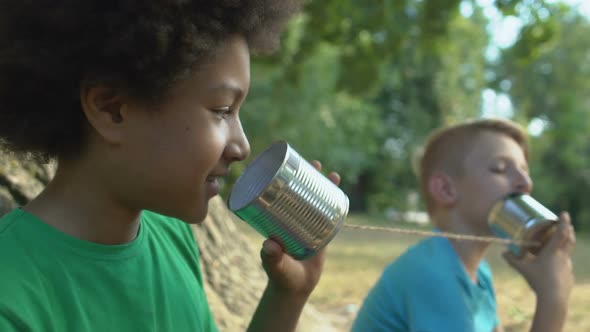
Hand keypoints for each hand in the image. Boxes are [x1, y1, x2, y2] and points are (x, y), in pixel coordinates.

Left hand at [259, 160, 340, 297]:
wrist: (296, 288)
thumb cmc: (280, 275)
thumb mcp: (275, 265)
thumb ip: (272, 257)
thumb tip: (270, 245)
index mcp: (277, 219)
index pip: (278, 193)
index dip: (284, 178)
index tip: (288, 164)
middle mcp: (292, 218)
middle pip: (299, 191)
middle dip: (308, 175)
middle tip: (316, 163)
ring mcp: (307, 224)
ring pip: (315, 200)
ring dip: (324, 186)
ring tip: (333, 175)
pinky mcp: (321, 232)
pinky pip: (328, 213)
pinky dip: (334, 203)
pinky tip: (341, 192)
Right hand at [503, 212, 574, 303]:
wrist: (554, 299)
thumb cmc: (538, 281)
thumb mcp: (523, 269)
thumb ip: (512, 260)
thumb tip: (502, 252)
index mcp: (553, 252)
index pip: (561, 233)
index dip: (564, 222)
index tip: (564, 213)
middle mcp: (563, 257)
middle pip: (569, 239)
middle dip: (568, 229)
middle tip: (565, 224)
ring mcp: (567, 266)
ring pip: (568, 251)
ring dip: (565, 244)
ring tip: (557, 243)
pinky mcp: (569, 275)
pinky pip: (566, 263)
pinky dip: (562, 258)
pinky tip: (554, 264)